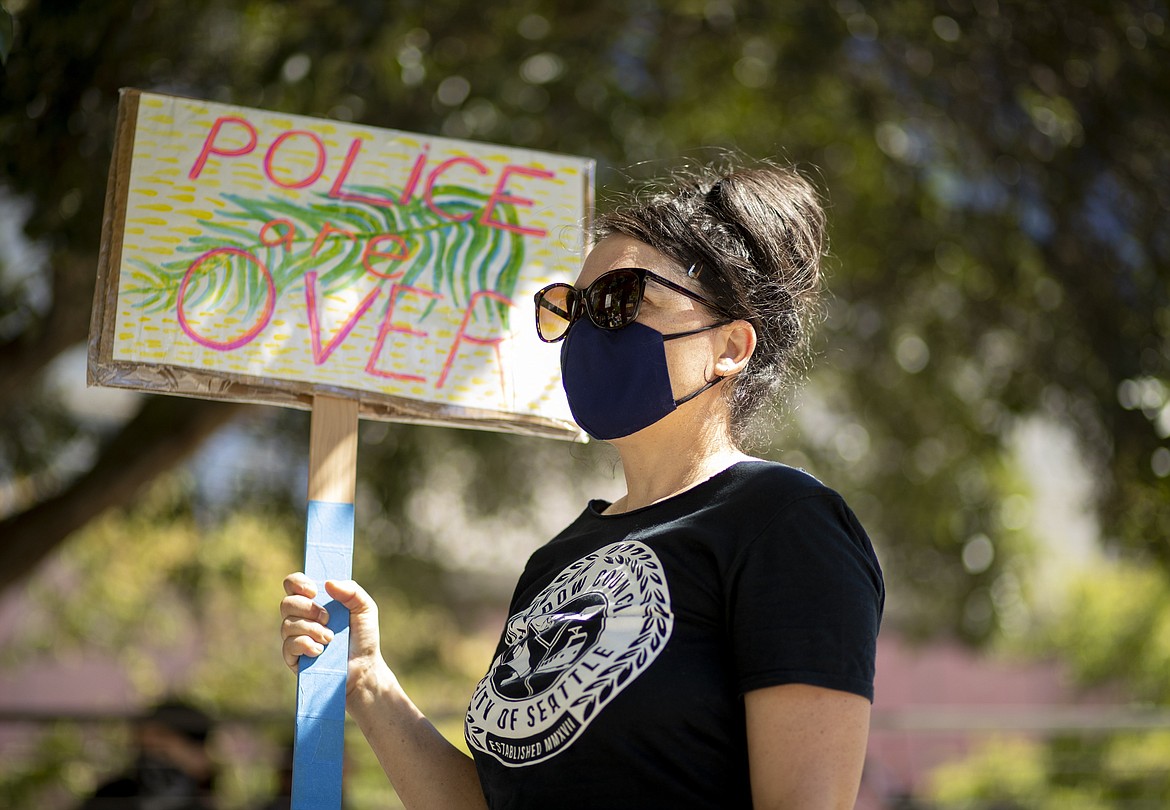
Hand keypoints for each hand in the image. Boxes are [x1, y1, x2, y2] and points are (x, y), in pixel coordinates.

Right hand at [281, 573, 388, 697]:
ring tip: (330, 638)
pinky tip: (319, 651)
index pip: (293, 585)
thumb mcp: (365, 608)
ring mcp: (295, 637)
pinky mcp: (293, 658)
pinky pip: (288, 646)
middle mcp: (301, 617)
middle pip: (286, 603)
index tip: (314, 591)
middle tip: (328, 619)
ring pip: (287, 625)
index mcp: (315, 602)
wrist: (364, 667)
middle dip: (308, 609)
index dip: (297, 583)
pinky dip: (304, 645)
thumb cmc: (363, 636)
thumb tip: (328, 583)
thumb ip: (351, 591)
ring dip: (311, 629)